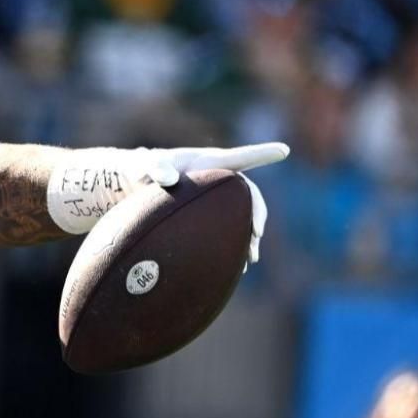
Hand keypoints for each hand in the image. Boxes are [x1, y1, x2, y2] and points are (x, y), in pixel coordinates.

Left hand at [135, 144, 285, 266]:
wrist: (133, 187)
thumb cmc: (141, 170)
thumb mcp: (145, 166)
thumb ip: (157, 168)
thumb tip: (169, 178)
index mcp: (209, 163)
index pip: (240, 158)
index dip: (262, 154)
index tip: (283, 150)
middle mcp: (218, 179)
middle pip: (247, 194)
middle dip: (257, 213)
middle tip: (256, 233)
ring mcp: (214, 199)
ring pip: (242, 216)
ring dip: (250, 236)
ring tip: (252, 257)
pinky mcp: (208, 217)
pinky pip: (229, 231)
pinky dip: (236, 246)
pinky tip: (238, 266)